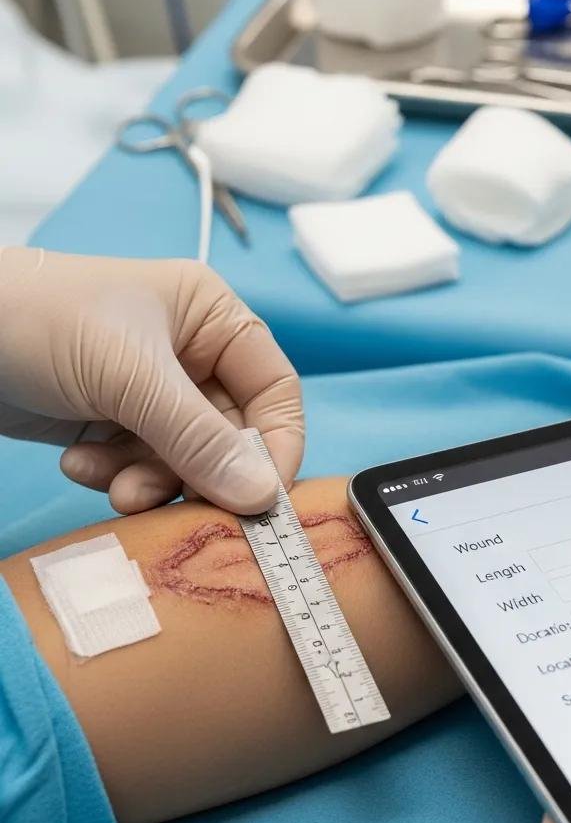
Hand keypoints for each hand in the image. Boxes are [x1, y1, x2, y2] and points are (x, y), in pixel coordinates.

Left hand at [0, 248, 302, 514]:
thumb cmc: (41, 321)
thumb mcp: (131, 379)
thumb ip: (201, 440)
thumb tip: (264, 497)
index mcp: (212, 318)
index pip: (274, 388)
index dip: (277, 443)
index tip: (264, 498)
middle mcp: (191, 354)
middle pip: (230, 432)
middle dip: (198, 470)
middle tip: (174, 503)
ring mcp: (151, 390)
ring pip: (186, 458)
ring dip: (151, 480)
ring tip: (113, 484)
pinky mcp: (114, 420)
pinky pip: (141, 465)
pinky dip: (114, 475)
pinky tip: (77, 462)